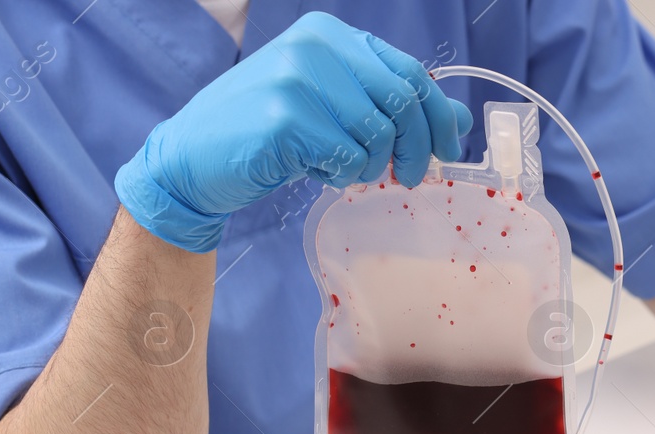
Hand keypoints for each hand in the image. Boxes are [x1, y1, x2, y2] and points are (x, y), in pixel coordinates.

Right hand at [115, 11, 472, 252]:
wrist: (193, 158)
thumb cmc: (268, 132)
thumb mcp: (334, 107)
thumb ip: (390, 105)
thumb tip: (460, 120)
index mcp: (330, 35)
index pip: (410, 73)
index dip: (439, 116)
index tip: (447, 149)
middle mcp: (315, 47)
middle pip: (403, 103)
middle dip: (416, 149)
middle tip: (408, 177)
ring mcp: (297, 80)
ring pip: (378, 135)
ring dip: (371, 166)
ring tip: (344, 169)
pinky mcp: (285, 120)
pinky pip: (348, 158)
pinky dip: (341, 176)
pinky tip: (316, 171)